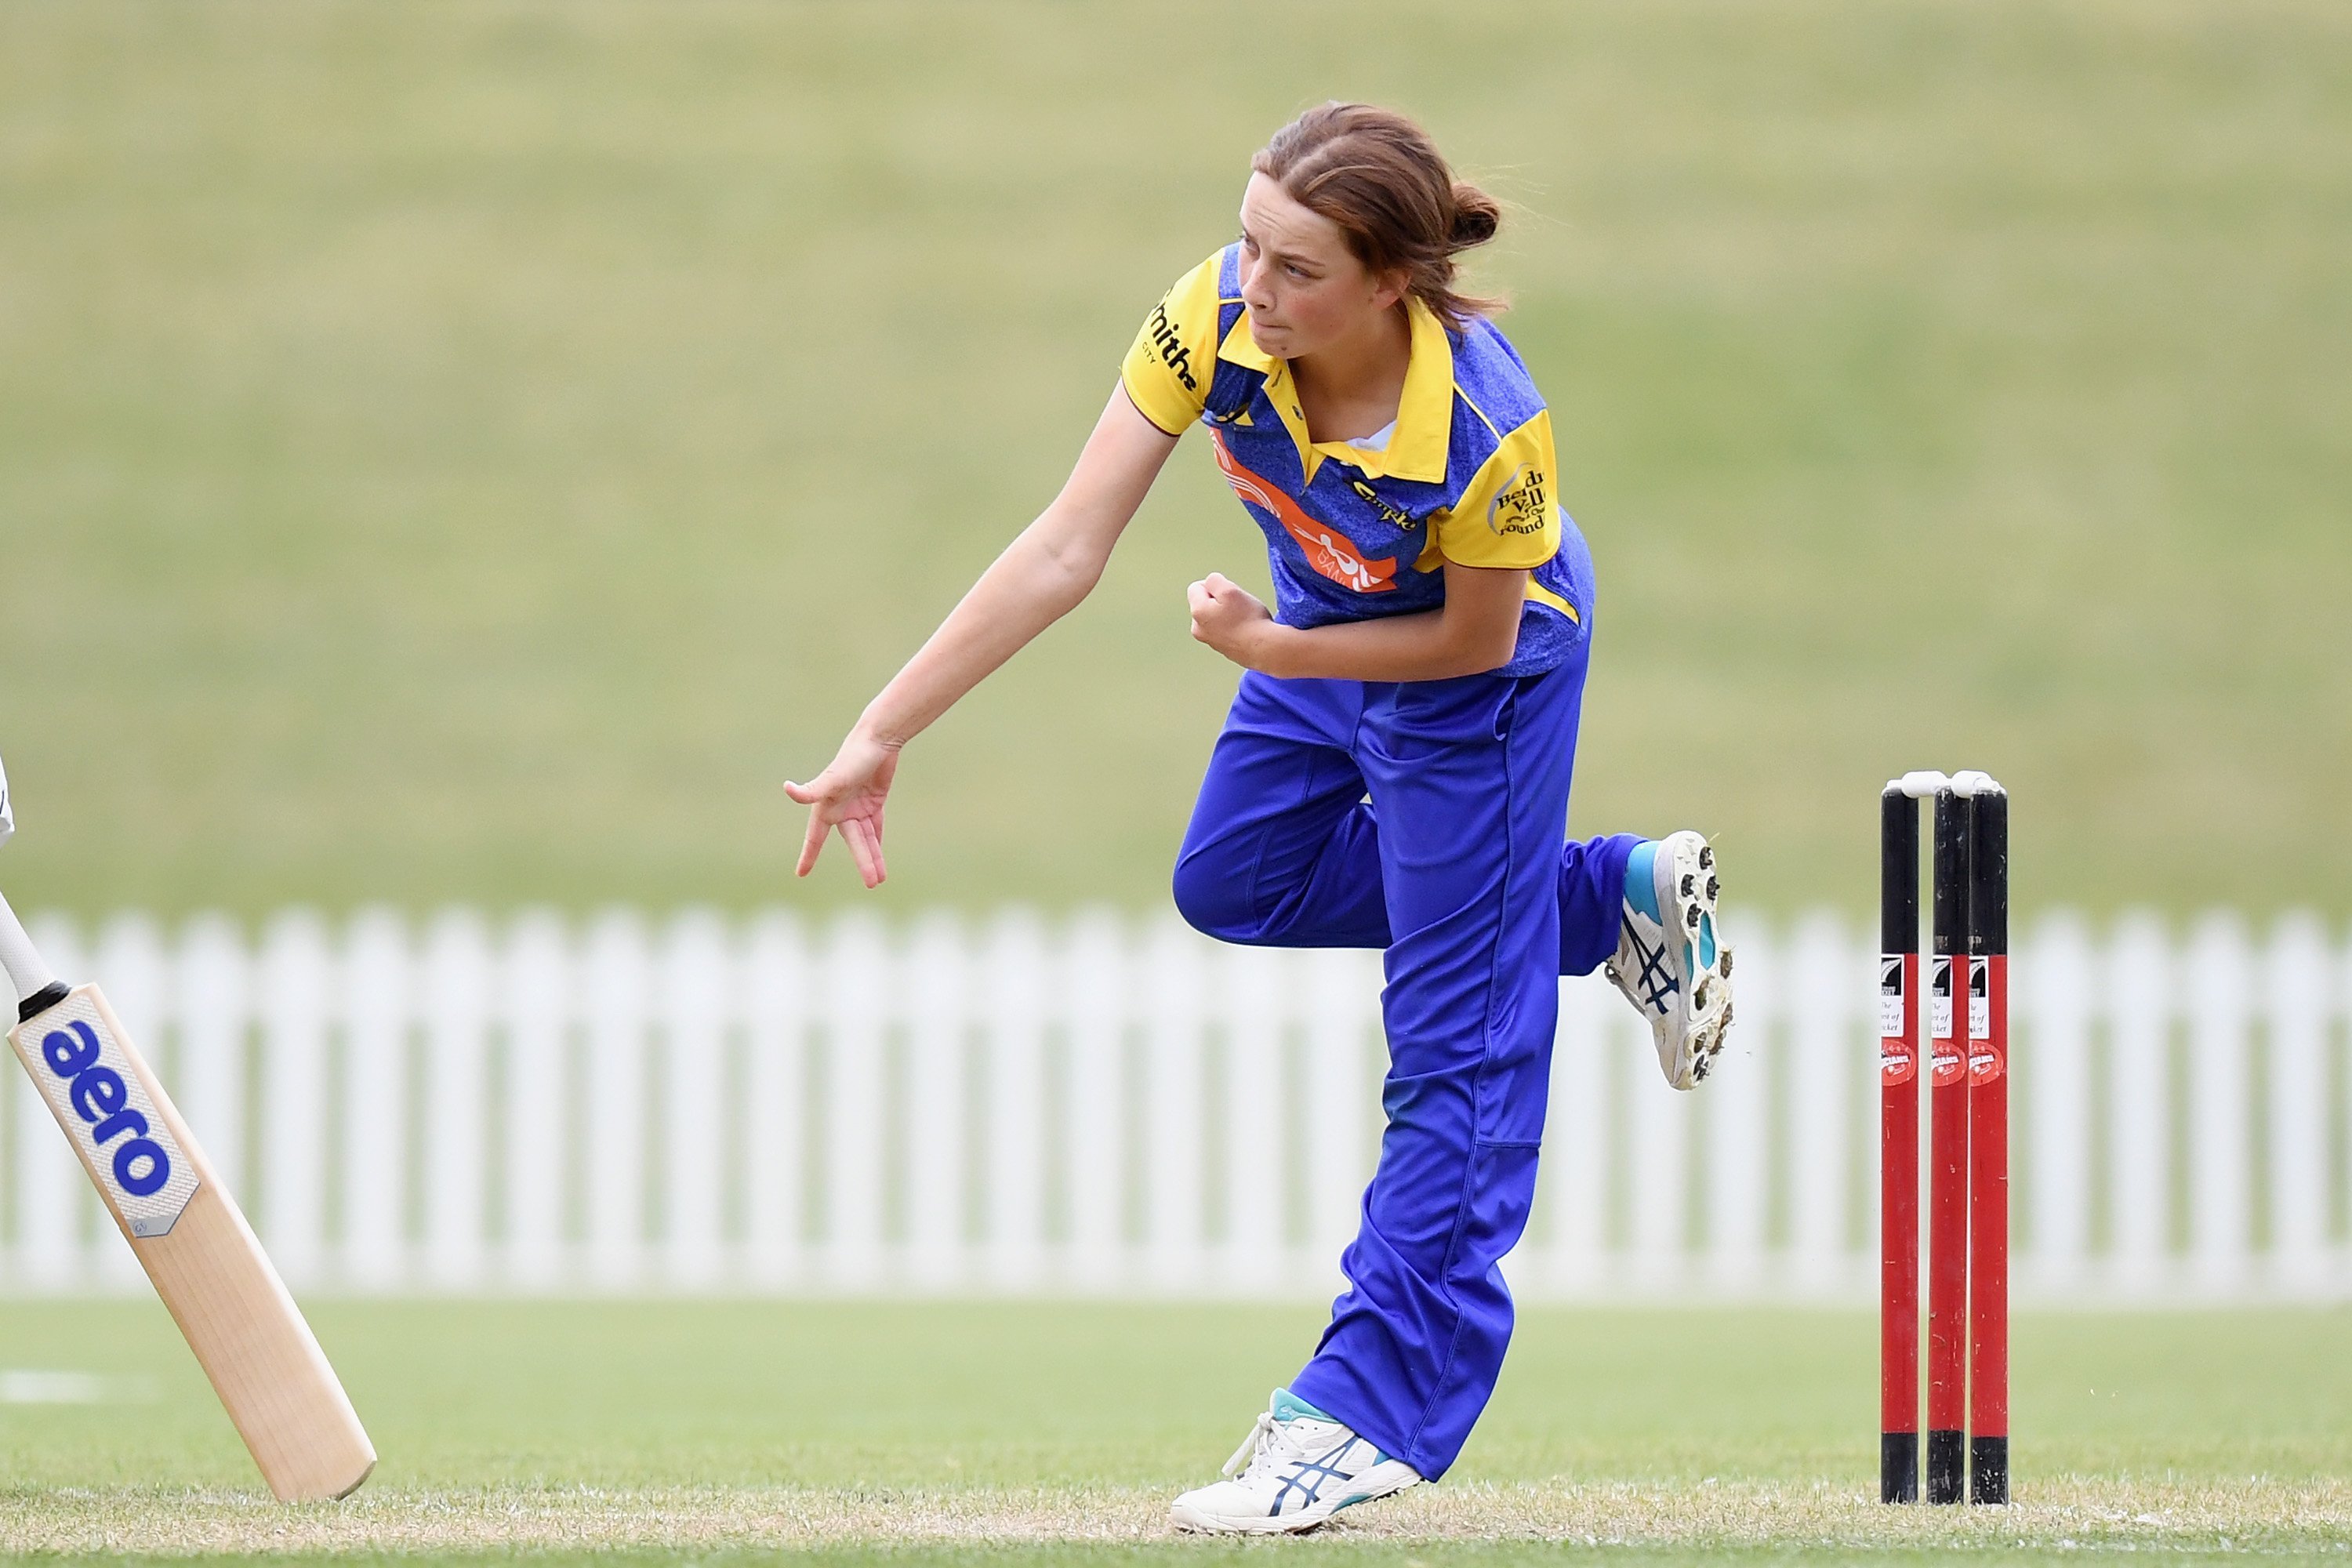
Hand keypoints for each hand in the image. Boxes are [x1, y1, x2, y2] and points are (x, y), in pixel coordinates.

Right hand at [782, 728, 899, 887]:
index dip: (808, 855)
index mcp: (827, 807)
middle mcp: (841, 809)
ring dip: (873, 857)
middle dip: (863, 862)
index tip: (801, 874)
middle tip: (872, 884)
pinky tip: (879, 856)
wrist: (877, 739)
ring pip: (866, 838)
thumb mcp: (833, 778)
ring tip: (880, 879)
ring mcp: (858, 806)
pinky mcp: (873, 801)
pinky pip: (874, 826)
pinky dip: (876, 841)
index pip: (816, 838)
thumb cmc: (852, 758)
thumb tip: (787, 789)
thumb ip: (811, 791)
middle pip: (853, 842)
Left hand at [1187, 572, 1280, 669]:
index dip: (1214, 585)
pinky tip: (1248, 630)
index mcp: (1197, 612)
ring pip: (1217, 617)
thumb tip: (1210, 584)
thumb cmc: (1248, 619)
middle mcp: (1199, 629)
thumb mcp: (1229, 589)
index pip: (1196, 587)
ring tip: (1244, 619)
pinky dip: (1235, 627)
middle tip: (1238, 606)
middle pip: (1206, 603)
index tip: (1230, 594)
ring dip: (1228, 614)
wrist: (1265, 649)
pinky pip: (1226, 630)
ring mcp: (1211, 641)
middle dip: (1220, 600)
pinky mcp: (1224, 650)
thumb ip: (1214, 581)